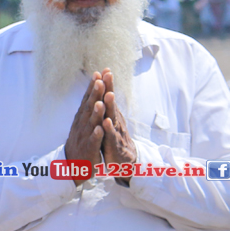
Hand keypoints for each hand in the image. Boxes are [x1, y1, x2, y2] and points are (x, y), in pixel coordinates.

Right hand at [64, 73, 105, 184]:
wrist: (71, 165)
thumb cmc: (80, 141)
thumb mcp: (82, 122)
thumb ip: (88, 107)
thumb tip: (91, 90)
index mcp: (82, 117)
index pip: (88, 99)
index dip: (92, 86)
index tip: (98, 72)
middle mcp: (82, 124)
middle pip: (89, 107)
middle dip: (94, 94)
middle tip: (99, 80)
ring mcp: (84, 137)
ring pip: (91, 123)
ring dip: (96, 112)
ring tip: (100, 102)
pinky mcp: (88, 149)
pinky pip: (93, 142)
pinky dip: (96, 135)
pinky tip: (100, 129)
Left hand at [99, 69, 137, 185]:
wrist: (124, 161)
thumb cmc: (116, 138)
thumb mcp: (112, 121)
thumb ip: (109, 107)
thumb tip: (107, 89)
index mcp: (112, 115)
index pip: (108, 97)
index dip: (107, 84)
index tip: (104, 69)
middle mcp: (115, 121)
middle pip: (111, 103)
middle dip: (110, 88)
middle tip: (108, 74)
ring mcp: (116, 133)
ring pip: (113, 118)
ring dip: (110, 106)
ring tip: (108, 94)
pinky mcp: (115, 146)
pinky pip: (111, 137)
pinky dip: (108, 130)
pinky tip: (106, 122)